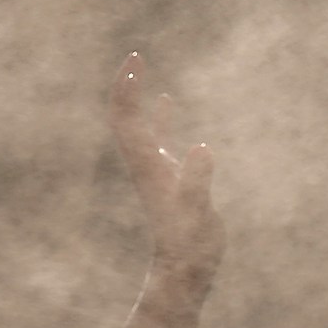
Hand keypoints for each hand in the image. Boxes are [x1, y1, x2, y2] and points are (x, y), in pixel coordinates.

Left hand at [111, 54, 222, 282]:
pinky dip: (160, 116)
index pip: (128, 122)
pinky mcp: (169, 177)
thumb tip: (201, 148)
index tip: (134, 63)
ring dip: (138, 97)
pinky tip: (168, 101)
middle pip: (126, 118)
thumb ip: (197, 182)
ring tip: (141, 69)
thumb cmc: (190, 246)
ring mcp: (156, 169)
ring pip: (139, 125)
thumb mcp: (197, 213)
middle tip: (135, 56)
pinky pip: (159, 138)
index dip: (127, 92)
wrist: (183, 272)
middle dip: (127, 87)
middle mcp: (146, 165)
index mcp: (148, 167)